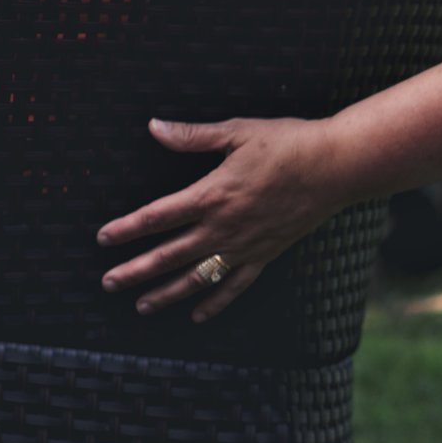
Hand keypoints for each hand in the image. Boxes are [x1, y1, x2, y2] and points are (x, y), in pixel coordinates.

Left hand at [96, 117, 350, 320]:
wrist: (338, 167)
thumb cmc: (289, 143)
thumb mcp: (238, 131)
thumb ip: (193, 135)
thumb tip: (154, 128)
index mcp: (213, 194)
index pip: (158, 217)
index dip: (127, 228)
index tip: (103, 238)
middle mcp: (225, 227)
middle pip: (170, 254)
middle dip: (136, 270)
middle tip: (109, 282)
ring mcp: (246, 245)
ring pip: (199, 276)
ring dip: (167, 293)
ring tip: (142, 305)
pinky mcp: (267, 253)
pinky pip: (236, 284)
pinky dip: (216, 301)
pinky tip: (198, 315)